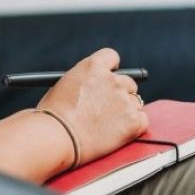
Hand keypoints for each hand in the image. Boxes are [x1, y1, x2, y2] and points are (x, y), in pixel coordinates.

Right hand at [37, 48, 147, 166]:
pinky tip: (117, 133)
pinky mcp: (133, 120)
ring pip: (135, 102)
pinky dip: (133, 127)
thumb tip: (91, 88)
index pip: (112, 57)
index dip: (112, 68)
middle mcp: (113, 79)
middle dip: (120, 94)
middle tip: (108, 109)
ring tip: (106, 126)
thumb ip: (83, 82)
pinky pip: (142, 120)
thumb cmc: (52, 117)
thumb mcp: (63, 86)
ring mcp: (125, 99)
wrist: (56, 138)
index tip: (110, 77)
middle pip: (128, 82)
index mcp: (93, 66)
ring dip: (126, 111)